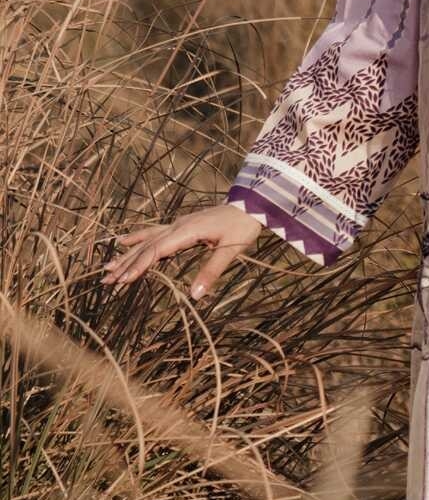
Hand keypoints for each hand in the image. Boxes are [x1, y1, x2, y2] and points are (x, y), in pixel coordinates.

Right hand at [100, 203, 262, 299]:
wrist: (251, 204)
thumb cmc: (242, 227)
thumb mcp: (231, 250)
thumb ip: (212, 271)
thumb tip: (195, 295)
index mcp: (187, 231)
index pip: (156, 251)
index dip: (139, 266)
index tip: (123, 280)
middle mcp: (178, 226)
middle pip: (147, 246)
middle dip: (126, 263)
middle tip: (106, 279)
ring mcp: (179, 224)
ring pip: (147, 240)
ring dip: (128, 253)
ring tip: (108, 266)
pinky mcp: (182, 225)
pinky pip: (154, 232)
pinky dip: (138, 239)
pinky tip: (125, 242)